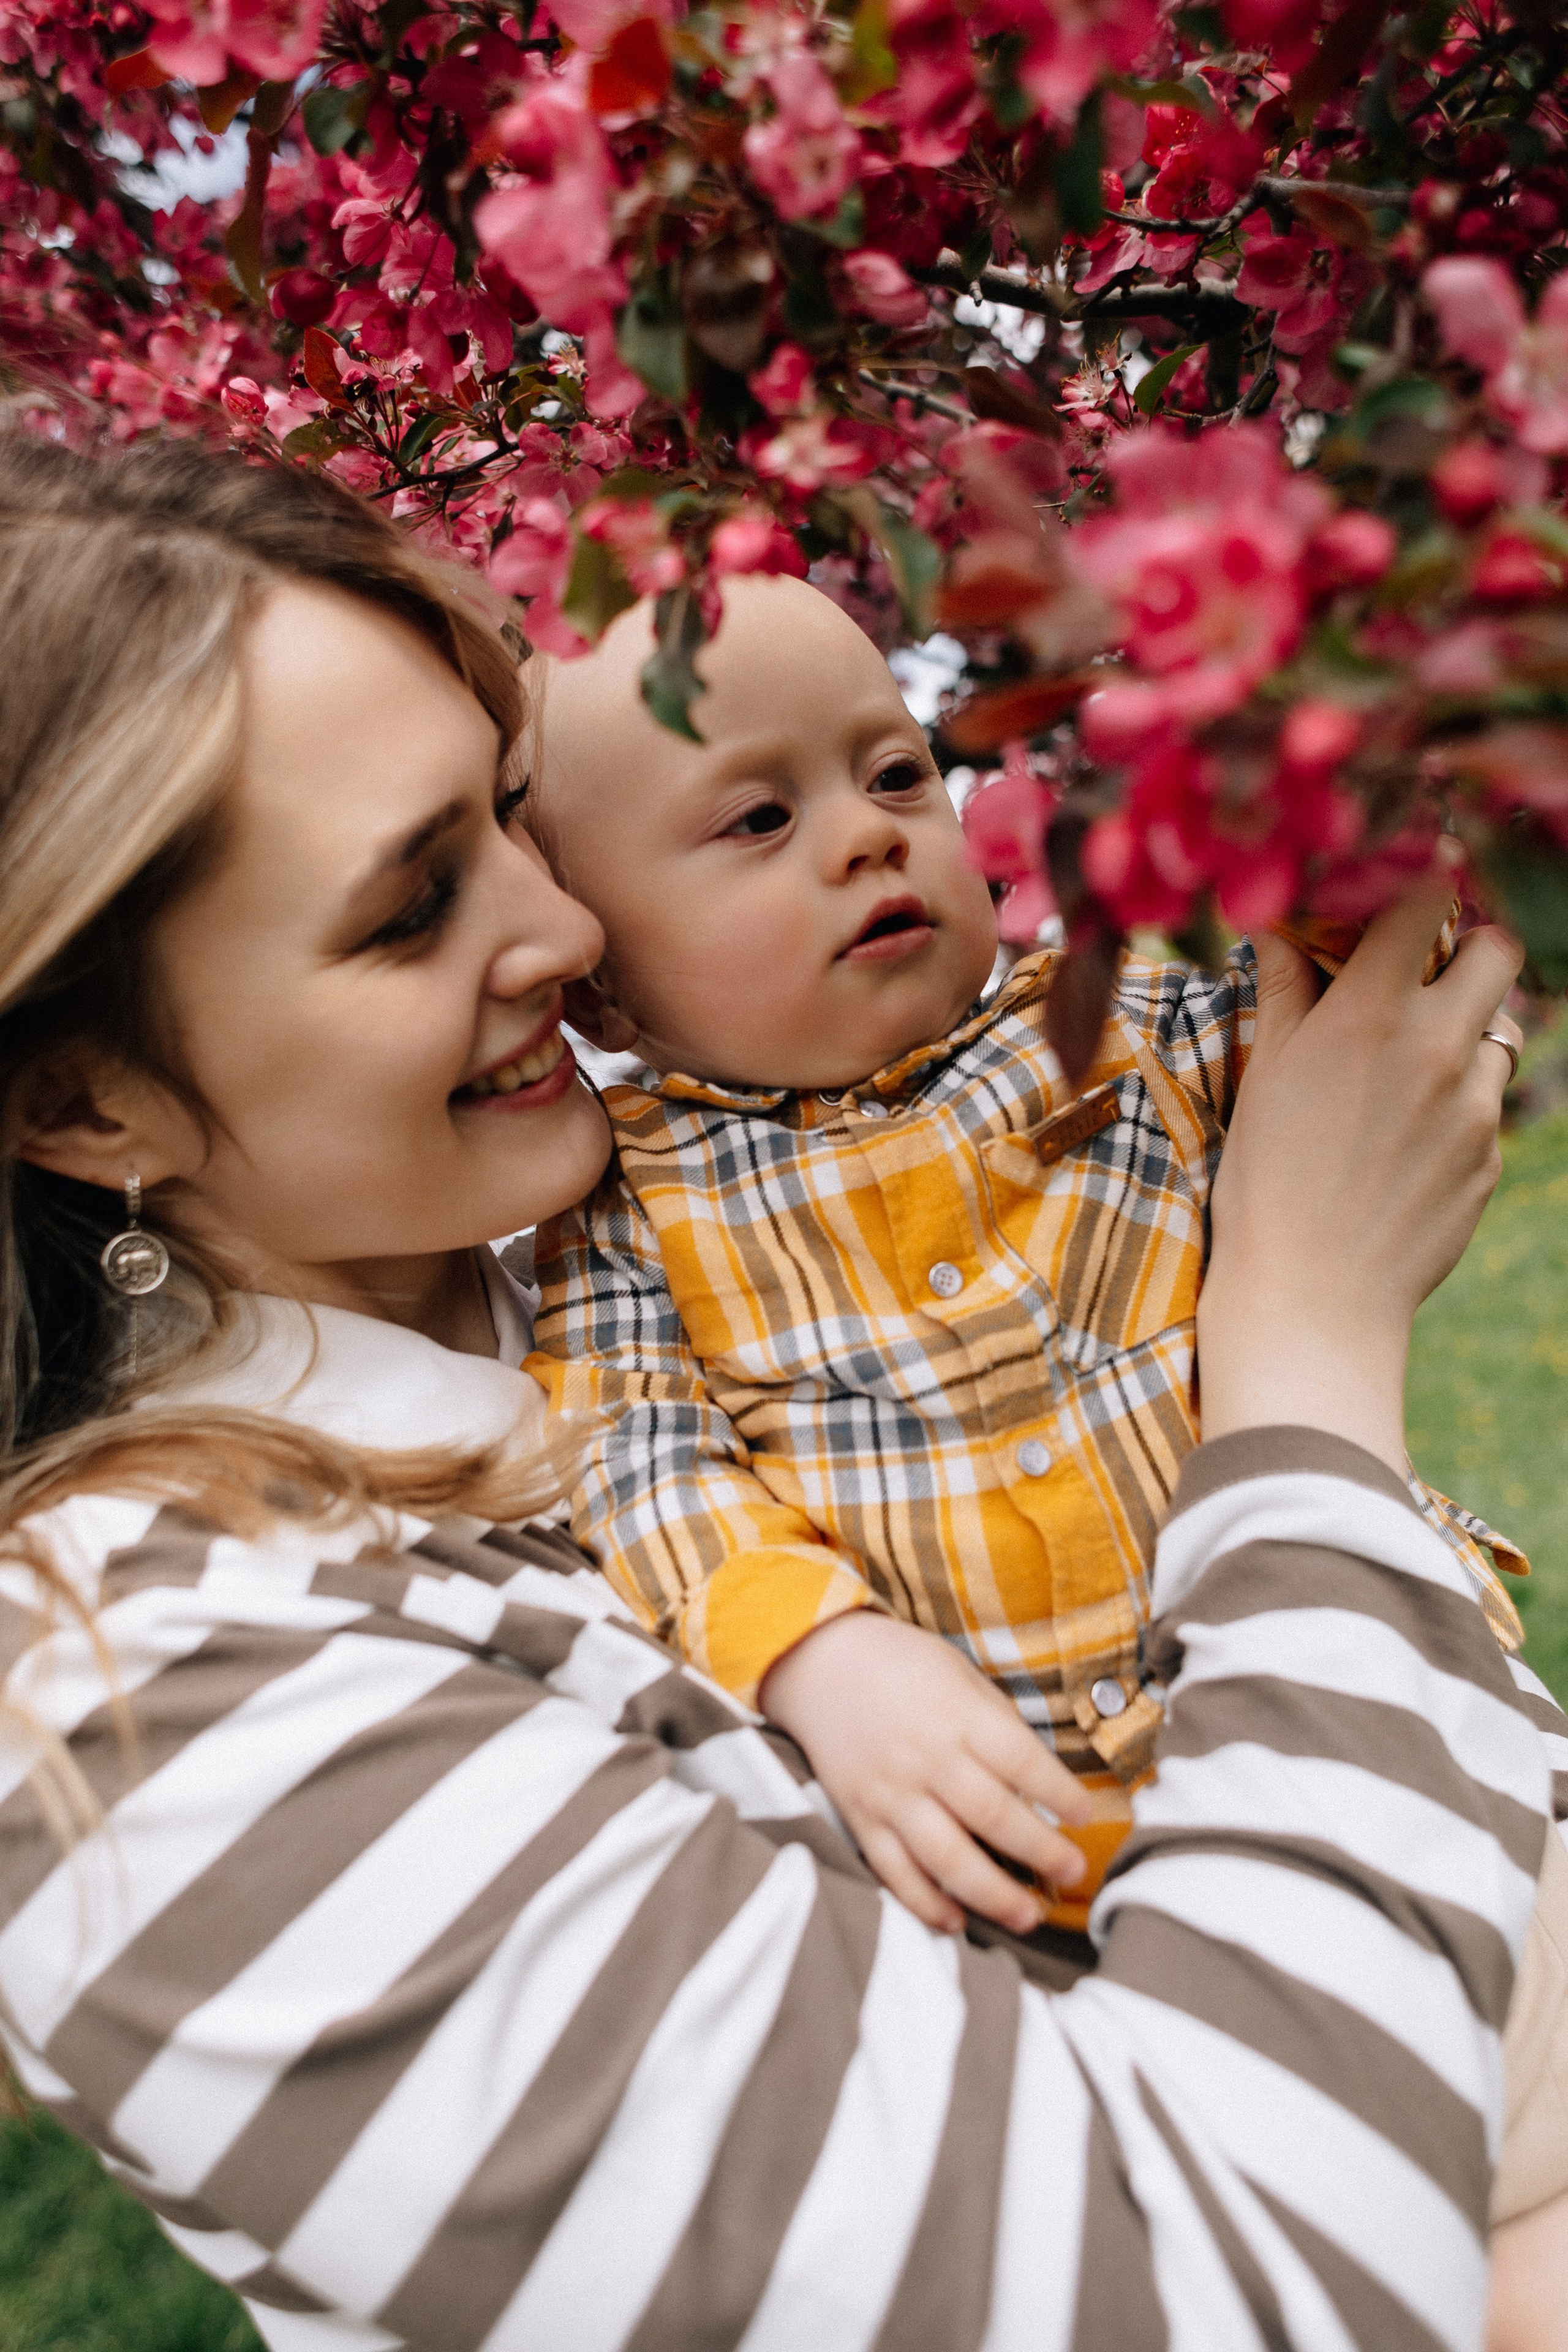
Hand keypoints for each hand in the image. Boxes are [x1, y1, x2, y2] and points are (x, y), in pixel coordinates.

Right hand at [759, 1610, 1091, 1935]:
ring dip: (992, 1893)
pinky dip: (924, 1902)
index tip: (1085, 1815)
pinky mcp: (860, 1818)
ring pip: (945, 1855)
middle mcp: (926, 1757)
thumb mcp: (960, 1674)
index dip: (1059, 1792)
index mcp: (958, 1715)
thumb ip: (997, 1725)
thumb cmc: (904, 1666)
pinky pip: (894, 1871)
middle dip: (1040, 1850)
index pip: (1020, 1759)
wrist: (820, 1663)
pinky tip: (956, 1921)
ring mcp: (890, 1792)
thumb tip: (1040, 1783)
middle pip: (991, 1814)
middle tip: (1073, 1872)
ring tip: (1029, 1916)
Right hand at [1199, 848, 1523, 1469]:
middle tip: (1430, 974)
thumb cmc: (1266, 1183)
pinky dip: (1463, 1103)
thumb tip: (1281, 925)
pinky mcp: (1492, 1156)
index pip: (1427, 902)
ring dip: (1470, 1030)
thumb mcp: (1265, 1074)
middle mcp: (1437, 1045)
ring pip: (1507, 1028)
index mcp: (1370, 1013)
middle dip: (1471, 948)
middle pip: (1501, 950)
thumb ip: (1286, 989)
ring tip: (1414, 1069)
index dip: (1421, 889)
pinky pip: (1493, 1104)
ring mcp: (1476, 1104)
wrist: (1312, 1298)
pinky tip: (1409, 1141)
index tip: (1404, 899)